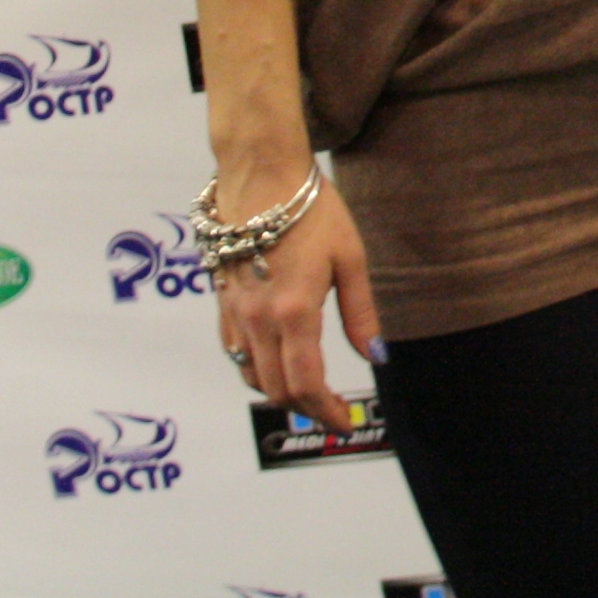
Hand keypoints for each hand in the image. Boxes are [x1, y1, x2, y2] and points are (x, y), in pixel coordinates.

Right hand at [214, 163, 383, 434]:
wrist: (261, 175)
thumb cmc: (311, 211)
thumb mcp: (350, 258)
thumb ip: (360, 313)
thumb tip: (375, 355)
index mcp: (294, 311)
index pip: (306, 383)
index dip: (327, 412)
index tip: (345, 422)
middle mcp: (259, 319)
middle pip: (276, 390)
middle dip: (306, 408)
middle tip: (333, 410)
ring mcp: (235, 313)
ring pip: (252, 377)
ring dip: (280, 392)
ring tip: (310, 391)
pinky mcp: (222, 302)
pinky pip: (235, 353)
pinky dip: (256, 370)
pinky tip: (278, 362)